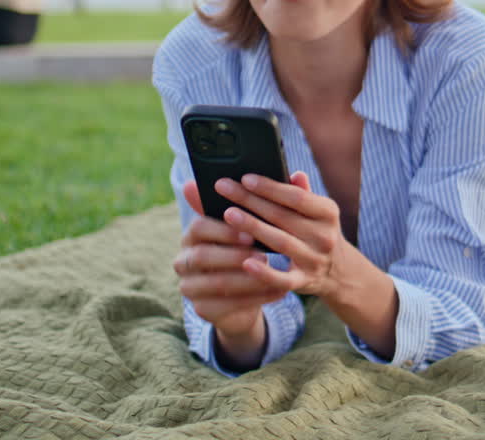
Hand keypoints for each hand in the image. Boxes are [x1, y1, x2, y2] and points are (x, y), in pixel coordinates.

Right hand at [174, 180, 282, 352]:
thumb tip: (299, 175)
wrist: (245, 293)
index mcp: (194, 233)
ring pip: (216, 283)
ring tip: (273, 274)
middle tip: (264, 256)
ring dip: (247, 279)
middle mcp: (185, 259)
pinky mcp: (202, 310)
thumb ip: (274, 203)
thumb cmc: (252, 250)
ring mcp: (191, 287)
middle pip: (202, 255)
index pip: (199, 226)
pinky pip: (227, 306)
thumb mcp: (257, 226)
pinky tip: (279, 291)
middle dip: (235, 255)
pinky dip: (255, 298)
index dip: (224, 230)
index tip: (250, 233)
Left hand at [217, 171, 349, 299]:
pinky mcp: (303, 281)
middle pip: (283, 216)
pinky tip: (245, 262)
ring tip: (228, 214)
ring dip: (253, 227)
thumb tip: (294, 173)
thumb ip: (301, 193)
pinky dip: (264, 272)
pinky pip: (282, 278)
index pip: (296, 196)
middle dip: (251, 201)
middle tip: (224, 188)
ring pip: (280, 242)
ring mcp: (314, 260)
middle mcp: (324, 236)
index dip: (270, 187)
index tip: (245, 178)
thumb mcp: (317, 211)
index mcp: (328, 213)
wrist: (338, 272)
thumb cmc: (316, 232)